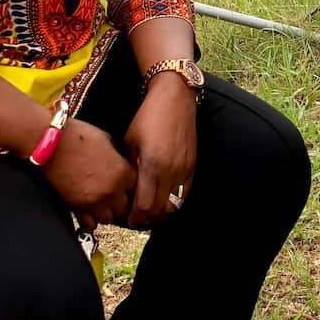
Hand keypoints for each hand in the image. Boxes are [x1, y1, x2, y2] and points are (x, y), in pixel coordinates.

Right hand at [43, 118, 136, 231]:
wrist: (52, 143)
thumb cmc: (79, 136)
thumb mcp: (107, 140)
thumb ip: (118, 158)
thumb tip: (121, 165)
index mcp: (123, 172)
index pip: (140, 190)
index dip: (134, 188)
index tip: (128, 186)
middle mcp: (112, 190)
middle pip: (126, 209)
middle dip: (122, 203)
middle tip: (116, 197)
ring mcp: (95, 201)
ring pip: (110, 219)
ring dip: (107, 212)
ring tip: (102, 203)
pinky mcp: (77, 208)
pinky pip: (90, 224)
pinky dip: (90, 220)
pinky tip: (88, 210)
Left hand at [123, 73, 197, 227]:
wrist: (175, 100)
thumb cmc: (148, 117)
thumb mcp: (130, 142)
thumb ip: (130, 168)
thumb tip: (126, 189)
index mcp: (152, 166)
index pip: (145, 206)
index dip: (135, 218)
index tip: (128, 219)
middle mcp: (171, 172)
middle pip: (160, 211)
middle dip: (147, 219)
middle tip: (137, 218)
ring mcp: (185, 170)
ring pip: (175, 205)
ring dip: (162, 212)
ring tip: (150, 210)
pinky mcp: (193, 166)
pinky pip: (184, 194)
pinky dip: (174, 201)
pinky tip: (164, 197)